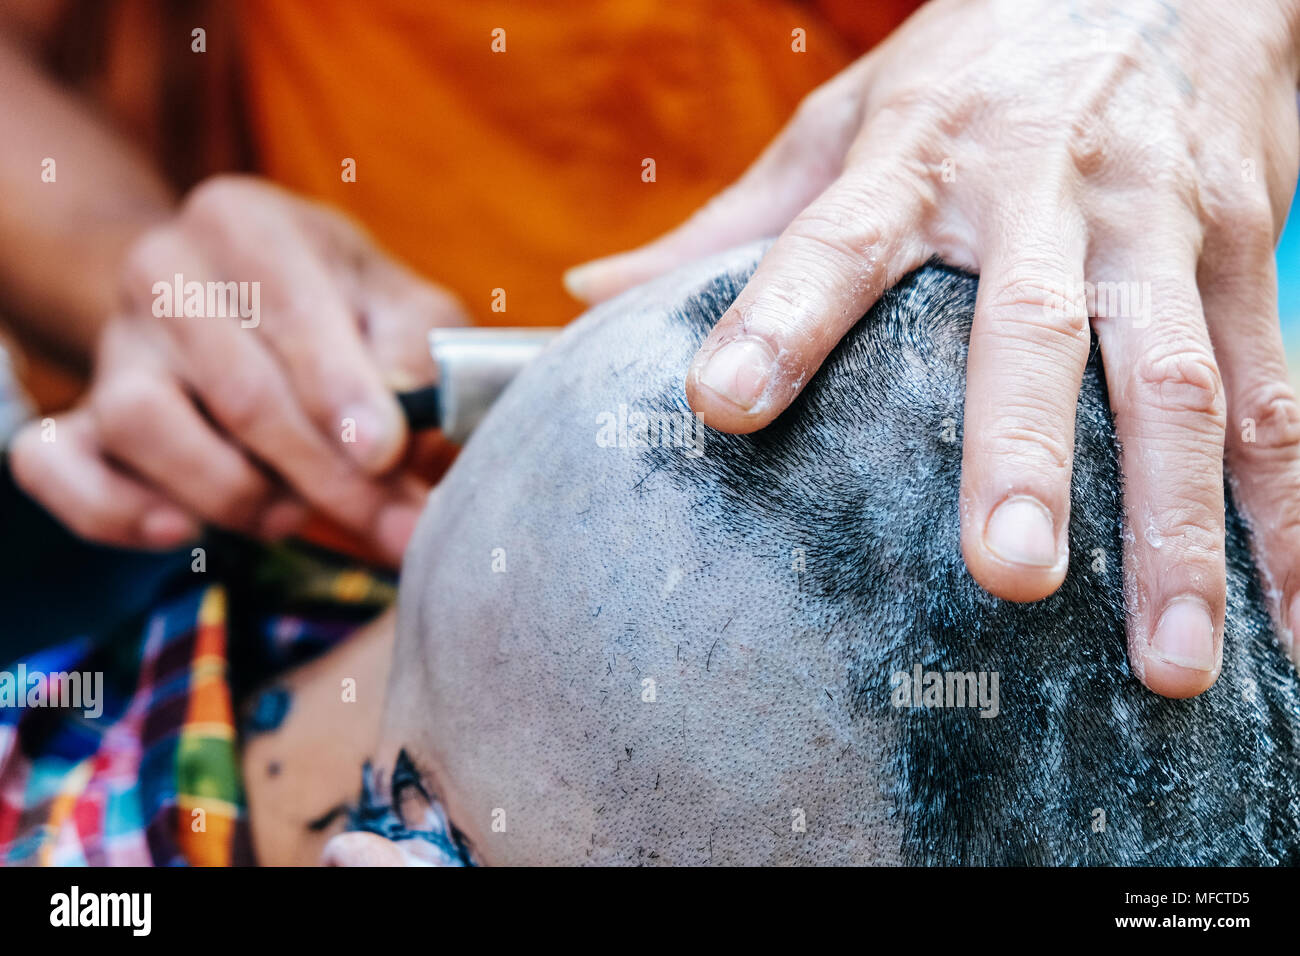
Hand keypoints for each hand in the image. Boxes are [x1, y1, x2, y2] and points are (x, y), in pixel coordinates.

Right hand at [11, 175, 466, 563]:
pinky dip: (113, 510)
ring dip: (233, 493)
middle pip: (238, 389)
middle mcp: (163, 271)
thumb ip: (418, 352)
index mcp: (246, 223)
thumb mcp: (401, 304)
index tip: (387, 455)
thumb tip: (403, 423)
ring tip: (294, 512)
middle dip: (326, 476)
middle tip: (395, 528)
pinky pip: (58, 466)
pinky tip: (181, 529)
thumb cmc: (346, 308)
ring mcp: (115, 344)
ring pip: (145, 427)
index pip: (292, 313)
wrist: (245, 301)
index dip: (342, 393)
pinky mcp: (80, 411)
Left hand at [564, 0, 1299, 695]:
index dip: (781, 318)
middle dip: (1025, 450)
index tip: (723, 406)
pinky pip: (1277, 397)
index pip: (836, 239)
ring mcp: (1160, 228)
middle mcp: (1046, 194)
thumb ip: (738, 219)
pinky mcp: (1246, 256)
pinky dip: (1287, 520)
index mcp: (920, 159)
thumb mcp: (851, 114)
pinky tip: (1286, 624)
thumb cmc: (977, 63)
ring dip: (1179, 527)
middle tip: (1009, 573)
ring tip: (1170, 666)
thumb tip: (591, 290)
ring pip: (1180, 383)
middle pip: (1037, 327)